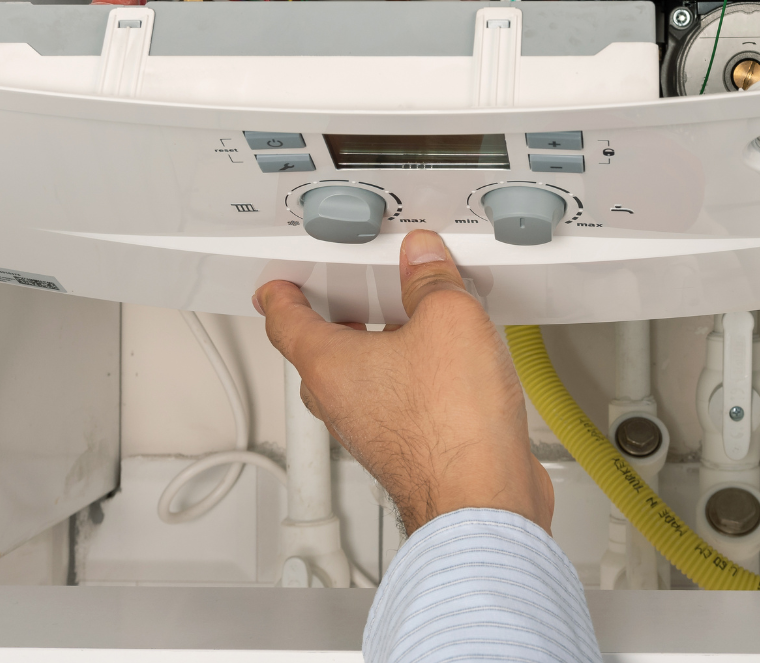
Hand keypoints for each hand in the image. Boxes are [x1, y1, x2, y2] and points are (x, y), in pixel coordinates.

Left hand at [254, 230, 552, 535]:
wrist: (482, 500)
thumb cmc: (451, 429)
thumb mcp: (449, 321)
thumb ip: (431, 281)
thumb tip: (424, 258)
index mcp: (330, 366)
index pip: (285, 322)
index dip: (280, 295)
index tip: (277, 285)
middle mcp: (342, 403)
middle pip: (320, 355)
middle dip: (331, 322)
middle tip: (342, 297)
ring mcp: (372, 432)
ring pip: (360, 383)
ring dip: (375, 352)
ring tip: (405, 324)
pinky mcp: (405, 452)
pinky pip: (395, 405)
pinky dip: (407, 382)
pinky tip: (445, 369)